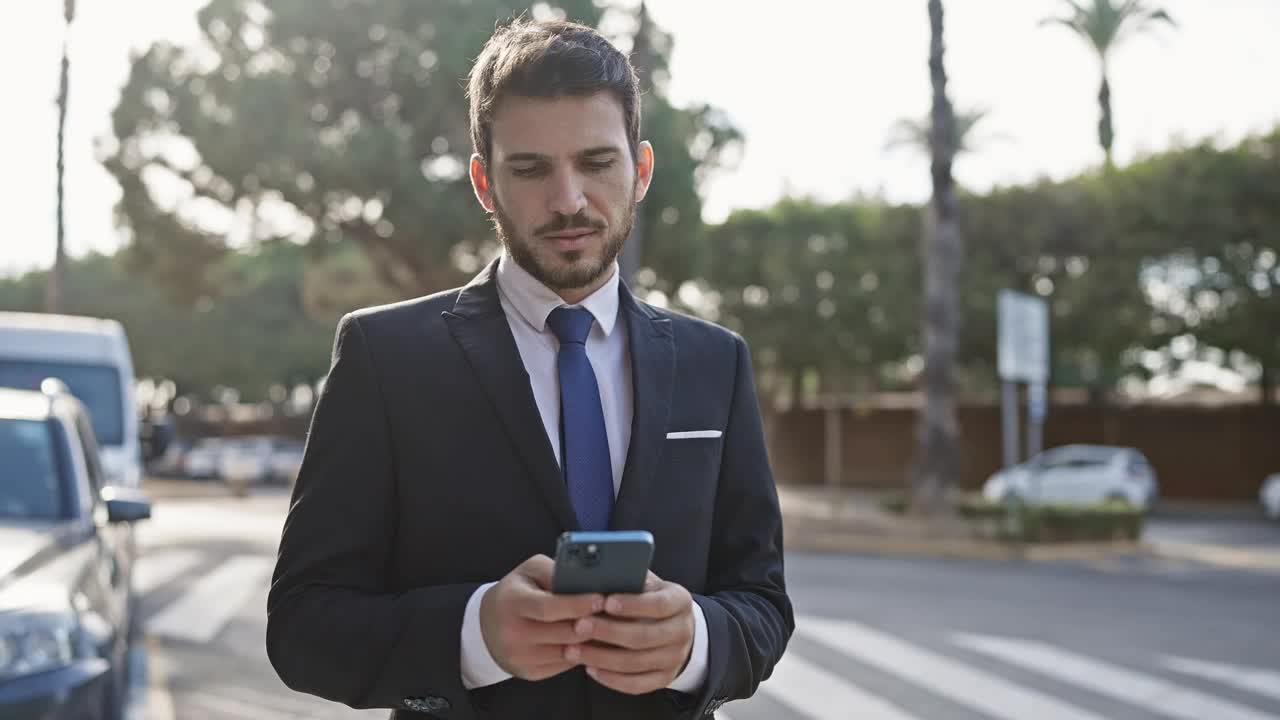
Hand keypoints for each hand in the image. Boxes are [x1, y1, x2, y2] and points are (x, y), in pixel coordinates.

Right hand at [479, 555, 603, 681]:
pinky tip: (591, 641)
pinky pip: (565, 665)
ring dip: (591, 641)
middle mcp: (513, 634)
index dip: (577, 604)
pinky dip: (581, 653)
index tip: (601, 599)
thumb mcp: (529, 571)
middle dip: (592, 623)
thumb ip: (554, 571)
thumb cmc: (516, 592)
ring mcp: (521, 657)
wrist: (487, 626)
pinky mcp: (530, 673)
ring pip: (568, 652)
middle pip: (564, 633)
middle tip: (614, 614)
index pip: (548, 607)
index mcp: (512, 603)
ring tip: (608, 626)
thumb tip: (585, 580)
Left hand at [565, 571, 694, 694]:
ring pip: (636, 663)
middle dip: (608, 632)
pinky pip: (636, 684)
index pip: (658, 604)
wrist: (675, 628)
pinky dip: (611, 678)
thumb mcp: (648, 584)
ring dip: (602, 658)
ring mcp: (675, 658)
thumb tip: (597, 576)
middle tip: (579, 626)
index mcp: (680, 602)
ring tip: (574, 650)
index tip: (605, 602)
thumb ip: (629, 580)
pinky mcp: (664, 678)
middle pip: (644, 636)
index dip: (632, 605)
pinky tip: (590, 668)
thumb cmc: (650, 599)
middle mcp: (682, 632)